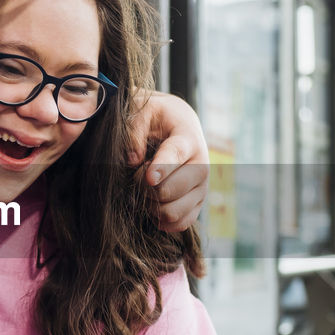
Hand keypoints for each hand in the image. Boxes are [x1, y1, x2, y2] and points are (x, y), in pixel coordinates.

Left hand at [128, 91, 208, 231]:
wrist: (177, 126)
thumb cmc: (156, 118)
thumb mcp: (143, 110)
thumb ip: (134, 130)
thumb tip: (133, 160)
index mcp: (188, 138)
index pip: (177, 155)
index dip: (162, 168)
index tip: (149, 177)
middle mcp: (201, 166)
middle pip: (170, 191)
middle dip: (145, 188)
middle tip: (138, 173)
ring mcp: (201, 188)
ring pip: (172, 212)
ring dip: (150, 205)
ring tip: (144, 188)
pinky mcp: (197, 204)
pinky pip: (180, 224)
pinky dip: (160, 219)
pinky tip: (152, 204)